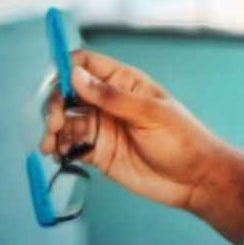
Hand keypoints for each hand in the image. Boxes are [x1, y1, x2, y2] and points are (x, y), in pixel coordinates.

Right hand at [40, 49, 224, 211]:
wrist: (194, 180)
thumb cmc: (181, 139)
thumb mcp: (148, 114)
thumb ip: (110, 97)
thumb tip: (74, 75)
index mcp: (123, 82)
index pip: (86, 64)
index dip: (65, 67)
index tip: (54, 82)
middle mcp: (108, 101)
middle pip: (68, 92)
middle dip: (55, 104)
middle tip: (55, 123)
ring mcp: (101, 127)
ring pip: (65, 120)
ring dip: (52, 129)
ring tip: (49, 145)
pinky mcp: (97, 152)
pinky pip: (69, 145)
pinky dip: (57, 147)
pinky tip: (56, 154)